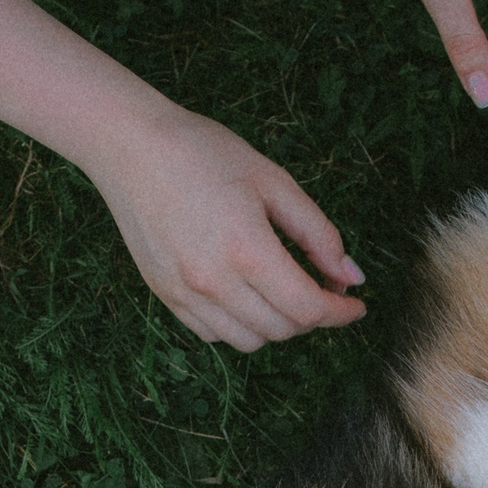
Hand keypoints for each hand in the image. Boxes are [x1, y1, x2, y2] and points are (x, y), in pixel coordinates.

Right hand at [80, 104, 366, 351]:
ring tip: (282, 292)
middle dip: (313, 316)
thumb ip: (318, 233)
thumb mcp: (274, 181)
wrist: (132, 147)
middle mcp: (214, 282)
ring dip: (277, 325)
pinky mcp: (165, 296)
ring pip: (249, 340)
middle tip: (321, 288)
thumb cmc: (205, 153)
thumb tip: (351, 277)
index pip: (307, 308)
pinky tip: (245, 294)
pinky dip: (240, 325)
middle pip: (282, 329)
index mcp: (247, 249)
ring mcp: (186, 294)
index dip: (340, 313)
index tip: (356, 305)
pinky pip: (214, 334)